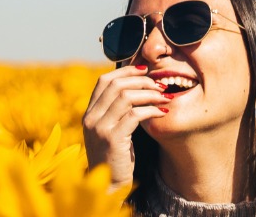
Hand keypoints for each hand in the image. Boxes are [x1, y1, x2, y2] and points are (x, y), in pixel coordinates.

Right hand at [81, 64, 169, 190]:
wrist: (108, 185)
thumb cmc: (116, 157)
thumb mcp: (113, 130)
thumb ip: (118, 112)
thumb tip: (138, 88)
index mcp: (89, 113)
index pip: (104, 80)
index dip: (126, 71)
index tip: (146, 70)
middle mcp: (91, 118)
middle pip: (117, 85)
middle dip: (143, 81)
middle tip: (161, 85)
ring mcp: (99, 128)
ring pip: (126, 97)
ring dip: (150, 94)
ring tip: (165, 97)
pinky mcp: (112, 139)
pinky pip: (134, 115)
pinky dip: (151, 110)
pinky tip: (162, 112)